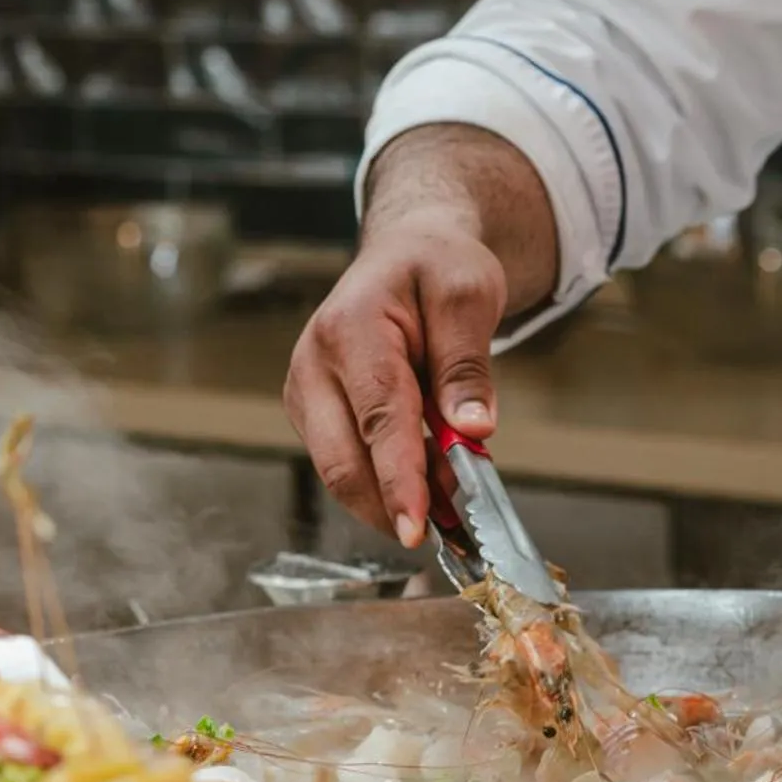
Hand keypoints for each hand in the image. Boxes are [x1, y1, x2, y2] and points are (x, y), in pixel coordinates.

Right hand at [284, 214, 507, 546]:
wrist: (406, 252)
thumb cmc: (436, 267)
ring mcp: (307, 392)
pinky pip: (347, 462)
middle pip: (342, 461)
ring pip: (342, 472)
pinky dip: (387, 482)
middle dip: (394, 503)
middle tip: (450, 528)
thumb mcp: (468, 296)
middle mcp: (313, 364)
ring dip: (395, 496)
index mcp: (350, 329)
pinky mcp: (315, 413)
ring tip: (451, 496)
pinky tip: (429, 479)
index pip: (377, 418)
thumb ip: (466, 366)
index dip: (398, 479)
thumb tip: (473, 430)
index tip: (417, 526)